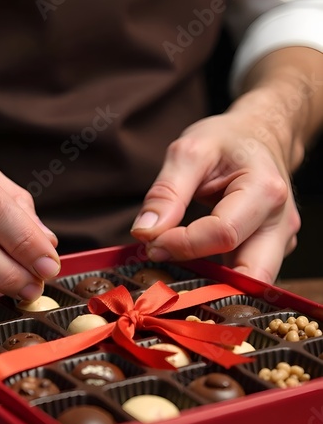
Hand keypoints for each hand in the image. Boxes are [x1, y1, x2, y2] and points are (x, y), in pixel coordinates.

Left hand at [130, 90, 302, 283]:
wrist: (258, 136)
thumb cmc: (226, 141)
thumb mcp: (190, 152)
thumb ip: (166, 191)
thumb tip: (144, 232)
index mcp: (265, 190)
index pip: (223, 234)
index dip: (182, 244)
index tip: (151, 243)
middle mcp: (280, 223)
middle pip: (250, 274)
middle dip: (207, 284)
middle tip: (167, 271)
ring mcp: (279, 241)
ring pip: (250, 284)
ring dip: (213, 287)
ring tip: (177, 274)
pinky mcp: (269, 251)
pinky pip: (243, 277)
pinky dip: (218, 281)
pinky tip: (192, 271)